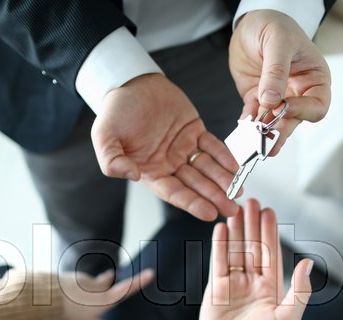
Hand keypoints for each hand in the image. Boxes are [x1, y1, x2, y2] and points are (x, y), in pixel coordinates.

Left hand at [56, 268, 153, 319]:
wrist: (47, 300)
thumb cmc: (69, 315)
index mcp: (104, 299)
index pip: (126, 289)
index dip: (139, 281)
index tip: (151, 272)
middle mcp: (97, 287)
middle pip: (106, 281)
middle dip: (107, 280)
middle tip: (111, 275)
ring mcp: (84, 280)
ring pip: (90, 281)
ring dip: (87, 286)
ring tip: (78, 296)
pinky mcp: (72, 276)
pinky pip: (76, 281)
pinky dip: (74, 286)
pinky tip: (65, 294)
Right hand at [92, 74, 239, 220]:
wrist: (130, 83)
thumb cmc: (115, 111)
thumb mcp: (104, 137)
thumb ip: (112, 161)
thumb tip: (132, 175)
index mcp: (150, 171)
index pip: (174, 192)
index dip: (191, 203)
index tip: (208, 213)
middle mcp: (169, 163)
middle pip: (195, 184)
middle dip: (214, 197)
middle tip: (231, 209)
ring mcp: (183, 148)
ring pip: (207, 168)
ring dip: (223, 181)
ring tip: (238, 192)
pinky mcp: (195, 131)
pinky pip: (212, 146)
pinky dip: (224, 156)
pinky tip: (235, 167)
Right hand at [198, 199, 313, 319]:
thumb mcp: (287, 318)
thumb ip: (299, 290)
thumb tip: (306, 263)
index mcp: (272, 289)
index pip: (271, 253)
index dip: (270, 231)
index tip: (268, 211)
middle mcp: (253, 283)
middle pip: (253, 246)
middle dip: (252, 224)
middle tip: (249, 201)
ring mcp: (234, 285)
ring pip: (235, 250)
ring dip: (236, 230)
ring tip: (233, 209)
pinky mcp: (216, 289)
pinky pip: (218, 262)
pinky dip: (219, 245)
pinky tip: (221, 229)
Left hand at [229, 10, 330, 155]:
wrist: (252, 23)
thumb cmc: (274, 25)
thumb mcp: (278, 42)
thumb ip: (276, 71)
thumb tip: (272, 100)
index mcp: (315, 79)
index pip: (316, 106)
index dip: (301, 111)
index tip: (283, 107)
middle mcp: (299, 93)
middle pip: (294, 120)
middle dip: (280, 131)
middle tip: (267, 143)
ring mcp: (278, 99)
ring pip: (274, 124)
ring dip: (263, 134)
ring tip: (253, 144)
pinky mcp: (258, 100)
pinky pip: (254, 117)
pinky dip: (247, 125)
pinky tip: (242, 130)